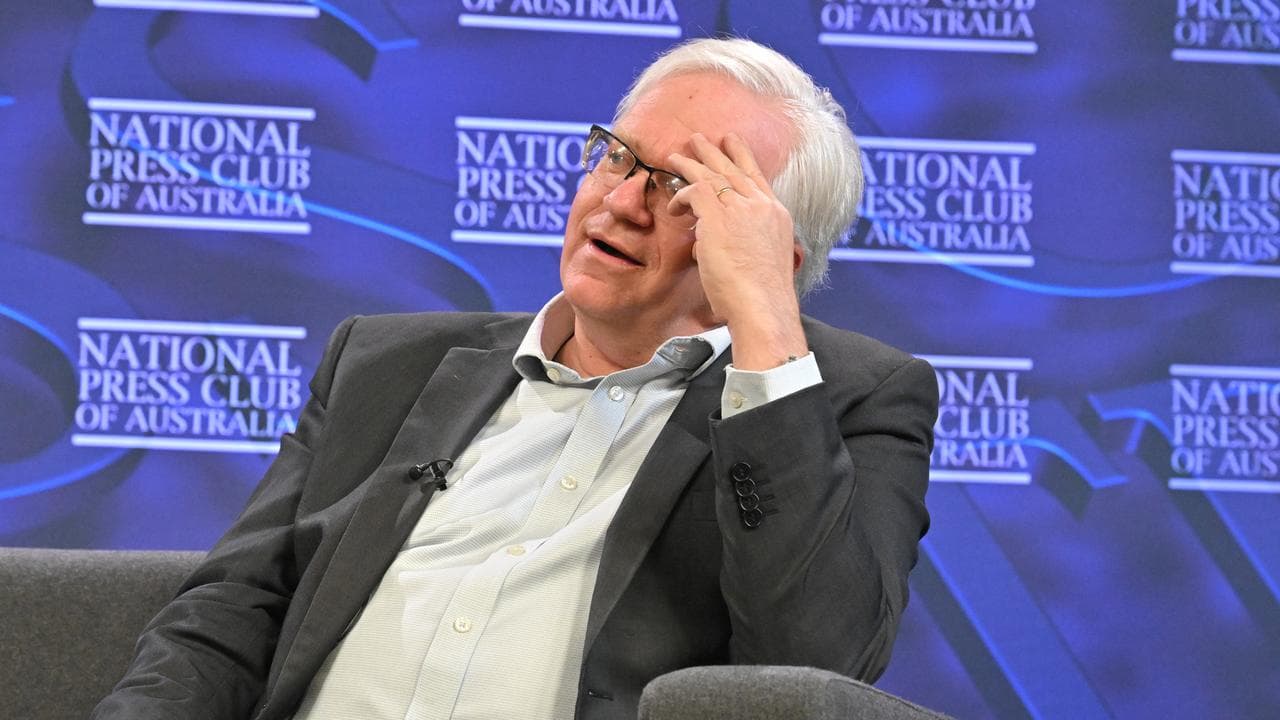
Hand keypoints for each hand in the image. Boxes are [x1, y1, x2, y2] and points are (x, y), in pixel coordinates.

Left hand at [667, 133, 808, 369]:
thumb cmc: (760, 299)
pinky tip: (673, 206)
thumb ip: (739, 246)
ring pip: (713, 174)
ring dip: (692, 163)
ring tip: (677, 155)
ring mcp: (743, 208)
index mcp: (777, 216)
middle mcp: (763, 206)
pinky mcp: (719, 215)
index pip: (758, 179)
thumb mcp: (758, 263)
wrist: (763, 307)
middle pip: (736, 169)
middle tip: (702, 138)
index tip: (734, 145)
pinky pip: (694, 192)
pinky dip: (681, 197)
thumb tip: (709, 246)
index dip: (743, 159)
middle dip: (717, 151)